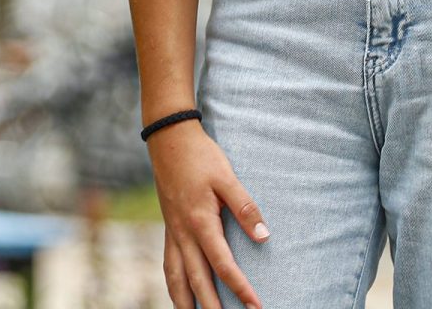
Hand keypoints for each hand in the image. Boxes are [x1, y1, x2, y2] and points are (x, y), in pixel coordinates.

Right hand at [149, 120, 266, 308]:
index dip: (240, 287)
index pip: (222, 264)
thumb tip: (263, 236)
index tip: (254, 306)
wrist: (168, 139)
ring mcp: (172, 231)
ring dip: (185, 302)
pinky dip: (173, 284)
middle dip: (212, 307)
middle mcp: (183, 232)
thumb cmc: (200, 156)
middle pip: (197, 279)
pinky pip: (168, 263)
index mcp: (200, 222)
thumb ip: (245, 207)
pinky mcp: (168, 227)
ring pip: (175, 276)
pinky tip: (178, 293)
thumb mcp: (227, 177)